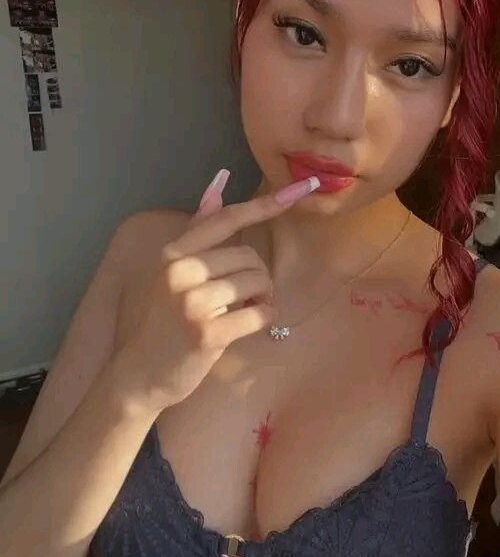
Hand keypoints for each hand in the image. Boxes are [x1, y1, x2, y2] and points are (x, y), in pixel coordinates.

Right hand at [116, 169, 318, 410]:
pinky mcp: (208, 333)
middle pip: (249, 255)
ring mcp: (193, 303)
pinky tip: (249, 324)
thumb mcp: (175, 271)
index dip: (264, 204)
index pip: (225, 220)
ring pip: (257, 281)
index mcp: (173, 254)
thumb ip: (198, 228)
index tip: (299, 188)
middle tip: (244, 297)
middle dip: (257, 277)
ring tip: (243, 310)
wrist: (142, 373)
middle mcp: (180, 272)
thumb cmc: (165, 320)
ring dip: (262, 297)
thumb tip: (219, 183)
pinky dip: (263, 318)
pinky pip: (259, 314)